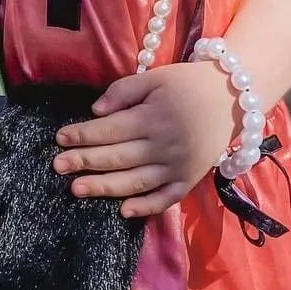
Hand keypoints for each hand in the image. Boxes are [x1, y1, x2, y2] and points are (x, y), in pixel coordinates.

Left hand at [51, 61, 238, 216]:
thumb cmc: (188, 84)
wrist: (233, 98)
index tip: (60, 138)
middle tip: (58, 166)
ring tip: (77, 189)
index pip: (111, 129)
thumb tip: (96, 112)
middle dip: (85, 162)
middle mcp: (166, 145)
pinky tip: (123, 211)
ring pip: (136, 182)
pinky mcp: (190, 180)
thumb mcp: (155, 78)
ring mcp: (179, 166)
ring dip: (105, 187)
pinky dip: (146, 208)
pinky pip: (166, 199)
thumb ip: (123, 91)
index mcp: (155, 117)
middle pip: (118, 157)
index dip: (83, 134)